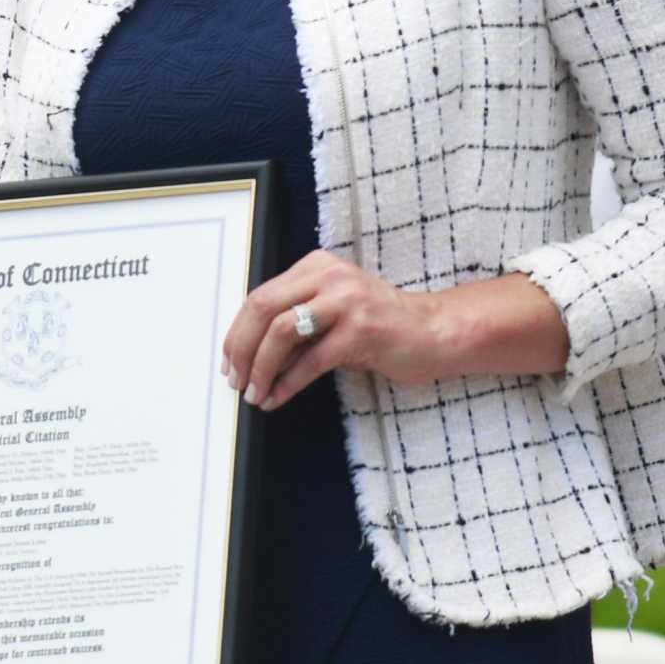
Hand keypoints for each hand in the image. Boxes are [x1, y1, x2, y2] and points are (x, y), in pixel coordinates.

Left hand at [223, 249, 451, 411]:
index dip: (238, 331)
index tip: (229, 359)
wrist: (436, 331)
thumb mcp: (331, 310)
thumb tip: (248, 353)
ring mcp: (347, 301)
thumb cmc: (380, 324)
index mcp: (316, 266)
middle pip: (263, 308)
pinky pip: (312, 361)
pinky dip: (287, 383)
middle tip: (234, 378)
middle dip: (241, 348)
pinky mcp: (362, 330)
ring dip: (261, 367)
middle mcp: (330, 276)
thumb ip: (295, 320)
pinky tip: (277, 397)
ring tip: (254, 392)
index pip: (260, 295)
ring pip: (282, 332)